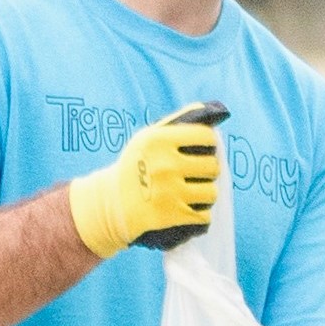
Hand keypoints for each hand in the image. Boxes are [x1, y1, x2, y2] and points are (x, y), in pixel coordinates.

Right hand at [68, 102, 227, 257]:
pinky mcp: (171, 215)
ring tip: (194, 192)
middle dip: (207, 171)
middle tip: (196, 174)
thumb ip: (176, 123)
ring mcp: (169, 192)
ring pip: (211, 192)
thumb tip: (209, 110)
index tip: (204, 149)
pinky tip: (189, 208)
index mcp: (158, 141)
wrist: (111, 204)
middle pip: (212, 166)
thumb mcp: (146, 138)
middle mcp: (165, 164)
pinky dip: (200, 214)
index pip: (206, 136)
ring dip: (205, 194)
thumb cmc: (135, 166)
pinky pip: (204, 215)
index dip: (209, 143)